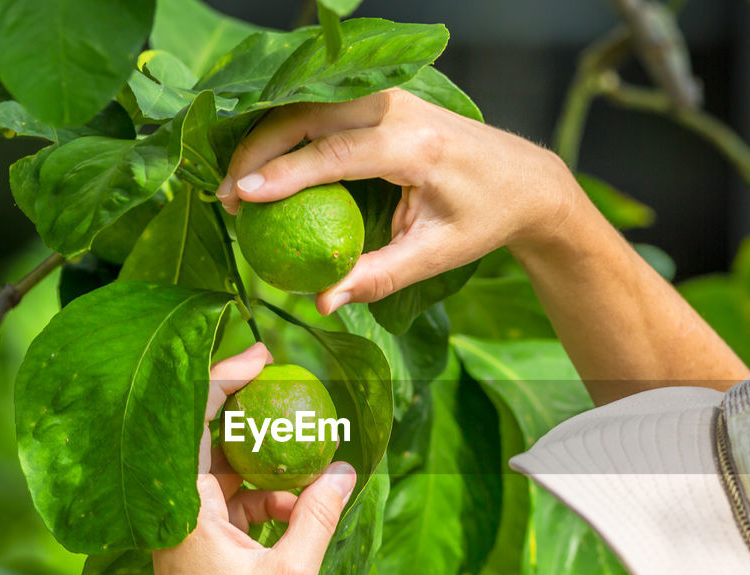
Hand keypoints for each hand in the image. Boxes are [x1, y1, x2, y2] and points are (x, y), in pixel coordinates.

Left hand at [149, 342, 355, 574]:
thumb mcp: (291, 572)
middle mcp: (173, 510)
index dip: (225, 380)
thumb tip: (344, 470)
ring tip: (311, 467)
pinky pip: (227, 501)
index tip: (263, 358)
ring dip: (265, 466)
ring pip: (222, 472)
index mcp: (184, 508)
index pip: (196, 421)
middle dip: (252, 416)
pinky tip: (298, 509)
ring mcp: (181, 527)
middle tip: (290, 390)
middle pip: (208, 439)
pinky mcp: (193, 545)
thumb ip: (318, 515)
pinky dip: (260, 497)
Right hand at [216, 88, 583, 314]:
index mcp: (418, 147)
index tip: (241, 196)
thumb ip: (378, 278)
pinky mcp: (381, 97)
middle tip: (226, 197)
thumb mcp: (436, 256)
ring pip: (309, 102)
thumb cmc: (482, 219)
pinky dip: (286, 129)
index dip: (284, 173)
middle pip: (311, 114)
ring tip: (238, 185)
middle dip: (259, 150)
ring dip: (266, 137)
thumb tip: (322, 303)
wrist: (522, 179)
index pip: (337, 153)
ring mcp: (390, 96)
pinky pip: (322, 105)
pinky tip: (262, 162)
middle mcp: (401, 109)